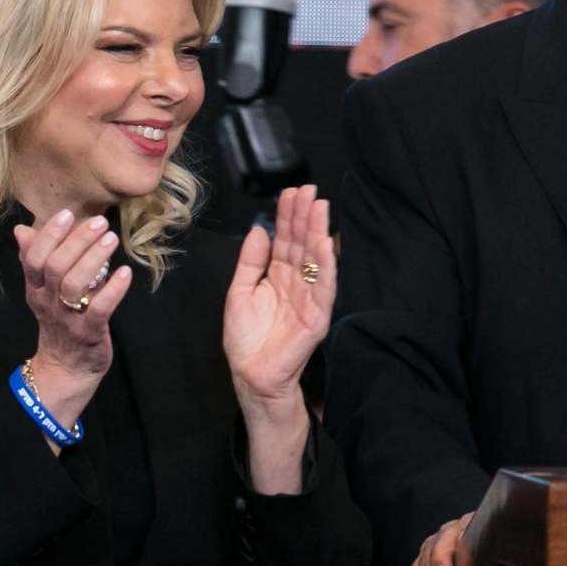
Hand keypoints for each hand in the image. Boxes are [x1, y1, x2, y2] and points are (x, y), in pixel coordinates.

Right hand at [16, 209, 133, 442]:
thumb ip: (33, 260)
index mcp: (35, 289)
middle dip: (77, 241)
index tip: (67, 214)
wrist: (65, 370)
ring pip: (74, 285)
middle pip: (55, 267)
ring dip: (94, 259)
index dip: (49, 235)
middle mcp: (48, 301)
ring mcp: (68, 318)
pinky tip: (125, 272)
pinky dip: (114, 289)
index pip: (34, 258)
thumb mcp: (41, 292)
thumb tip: (22, 229)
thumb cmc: (59, 321)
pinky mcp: (89, 333)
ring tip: (112, 240)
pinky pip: (100, 309)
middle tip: (100, 223)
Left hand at [223, 187, 334, 492]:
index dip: (288, 216)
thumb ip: (250, 261)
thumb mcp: (240, 291)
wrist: (251, 375)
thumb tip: (260, 229)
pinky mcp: (318, 317)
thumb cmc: (246, 340)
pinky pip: (324, 288)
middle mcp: (298, 283)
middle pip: (303, 244)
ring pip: (316, 260)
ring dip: (319, 233)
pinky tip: (326, 244)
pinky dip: (326, 266)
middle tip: (308, 190)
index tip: (291, 192)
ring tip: (319, 207)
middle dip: (306, 216)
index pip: (287, 239)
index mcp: (279, 276)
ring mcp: (310, 298)